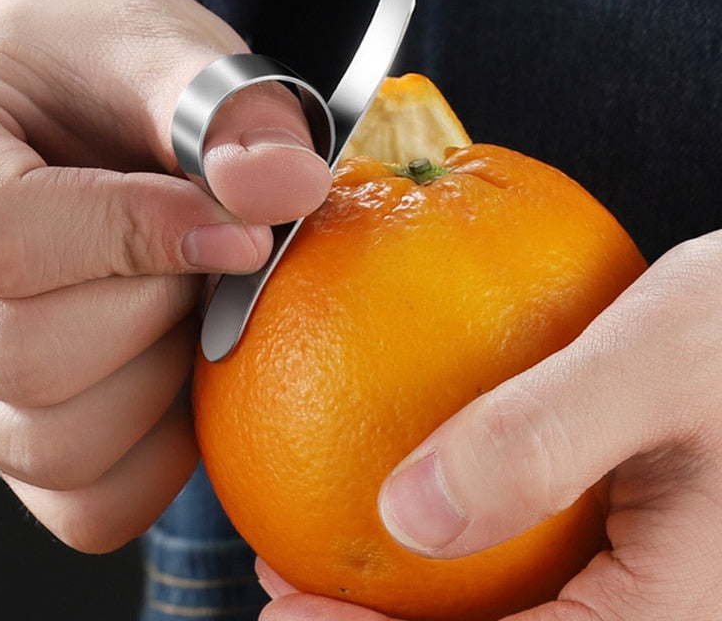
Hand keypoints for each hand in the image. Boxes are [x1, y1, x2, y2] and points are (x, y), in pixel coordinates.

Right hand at [0, 0, 330, 551]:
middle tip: (210, 253)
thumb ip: (226, 112)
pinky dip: (161, 449)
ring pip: (58, 442)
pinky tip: (179, 365)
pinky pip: (86, 499)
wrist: (70, 101)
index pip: (5, 237)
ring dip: (167, 376)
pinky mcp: (3, 431)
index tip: (243, 227)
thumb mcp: (160, 51)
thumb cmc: (106, 67)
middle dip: (162, 306)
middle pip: (30, 356)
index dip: (144, 237)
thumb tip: (289, 188)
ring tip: (188, 298)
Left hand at [257, 231, 721, 619]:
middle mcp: (660, 617)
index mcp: (671, 615)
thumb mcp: (651, 363)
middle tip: (286, 587)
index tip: (287, 610)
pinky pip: (538, 571)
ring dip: (416, 600)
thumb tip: (402, 514)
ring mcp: (644, 590)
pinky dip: (462, 553)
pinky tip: (409, 505)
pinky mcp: (629, 551)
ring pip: (518, 614)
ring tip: (320, 557)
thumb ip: (537, 440)